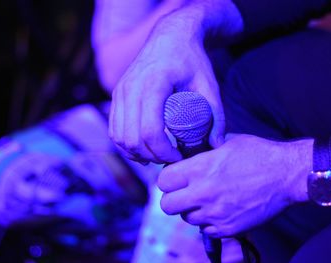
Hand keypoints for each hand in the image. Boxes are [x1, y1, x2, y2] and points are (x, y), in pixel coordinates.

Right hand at [109, 0, 242, 163]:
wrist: (171, 36)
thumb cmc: (192, 60)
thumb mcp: (209, 84)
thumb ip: (216, 115)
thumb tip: (216, 145)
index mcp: (153, 84)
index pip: (150, 130)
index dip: (164, 151)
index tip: (180, 157)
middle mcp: (131, 87)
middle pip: (132, 138)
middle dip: (151, 156)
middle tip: (170, 159)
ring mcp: (120, 91)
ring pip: (119, 136)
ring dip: (136, 153)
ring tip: (157, 156)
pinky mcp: (117, 94)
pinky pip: (114, 128)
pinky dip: (125, 144)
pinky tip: (142, 150)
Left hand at [157, 134, 311, 237]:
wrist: (287, 175)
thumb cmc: (259, 154)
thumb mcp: (228, 142)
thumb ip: (205, 148)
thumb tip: (191, 151)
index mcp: (200, 168)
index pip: (163, 181)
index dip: (168, 179)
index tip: (176, 177)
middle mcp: (203, 193)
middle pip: (167, 205)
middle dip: (173, 198)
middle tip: (185, 192)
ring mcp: (215, 213)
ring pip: (186, 218)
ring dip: (193, 210)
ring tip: (208, 200)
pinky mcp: (228, 228)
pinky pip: (206, 230)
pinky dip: (210, 222)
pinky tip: (221, 209)